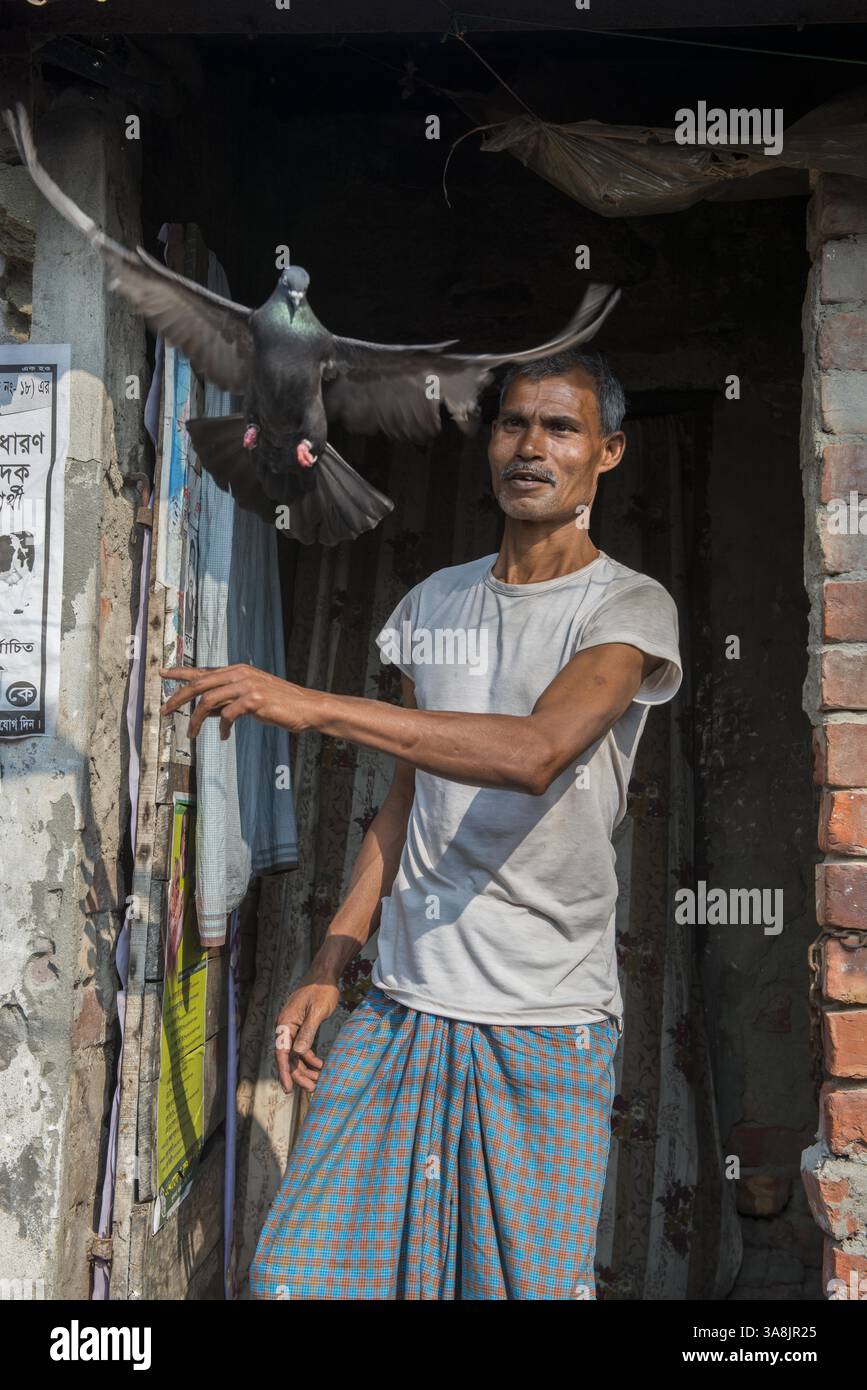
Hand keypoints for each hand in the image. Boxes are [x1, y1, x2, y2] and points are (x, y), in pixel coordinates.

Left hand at [158, 662, 318, 739]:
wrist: (306, 708)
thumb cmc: (279, 705)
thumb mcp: (250, 699)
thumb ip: (228, 701)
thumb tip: (205, 711)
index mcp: (237, 670)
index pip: (203, 670)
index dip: (180, 672)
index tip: (162, 673)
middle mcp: (239, 674)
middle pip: (199, 684)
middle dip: (178, 698)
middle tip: (164, 711)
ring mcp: (247, 685)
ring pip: (209, 700)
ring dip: (197, 720)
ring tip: (193, 734)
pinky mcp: (254, 700)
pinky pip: (228, 715)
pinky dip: (223, 728)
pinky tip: (225, 737)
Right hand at [275, 982, 339, 1093]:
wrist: (324, 974)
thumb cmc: (321, 990)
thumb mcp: (317, 1012)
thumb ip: (307, 1032)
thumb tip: (298, 1053)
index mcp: (285, 1023)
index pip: (282, 1053)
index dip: (285, 1072)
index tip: (288, 1089)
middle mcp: (286, 1027)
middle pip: (289, 1057)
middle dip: (299, 1074)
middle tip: (312, 1089)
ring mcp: (293, 1027)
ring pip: (296, 1055)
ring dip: (306, 1068)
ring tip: (318, 1081)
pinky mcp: (301, 1027)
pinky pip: (302, 1047)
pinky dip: (310, 1058)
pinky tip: (320, 1065)